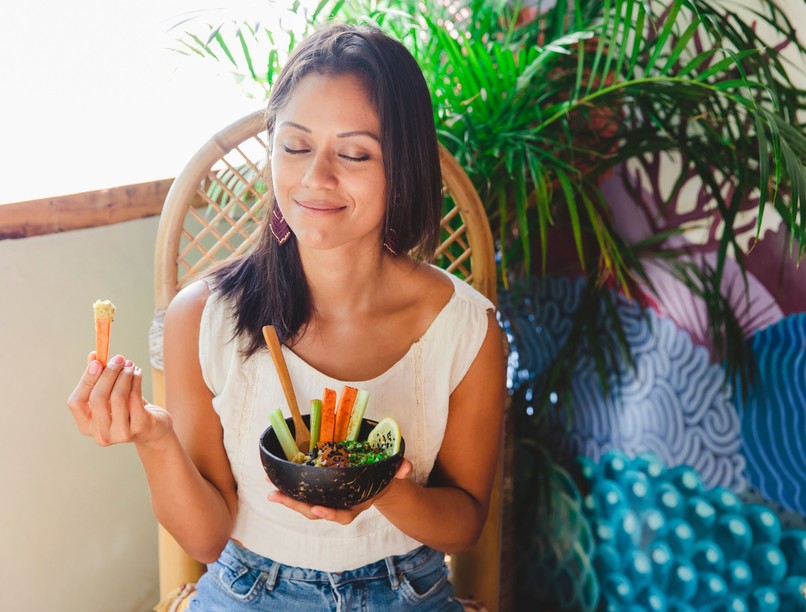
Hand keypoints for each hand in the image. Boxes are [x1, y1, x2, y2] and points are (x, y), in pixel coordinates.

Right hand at [67, 352, 171, 447]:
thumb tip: (93, 356)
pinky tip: (137, 373)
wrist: (153, 430)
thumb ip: (98, 378)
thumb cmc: (127, 410)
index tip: (97, 362)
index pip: (76, 402)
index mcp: (86, 426)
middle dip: (109, 373)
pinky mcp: (140, 427)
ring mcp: (120, 433)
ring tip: (130, 365)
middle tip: (119, 359)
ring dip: (124, 375)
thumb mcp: (110, 396)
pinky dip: (136, 380)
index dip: (86, 380)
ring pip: (118, 396)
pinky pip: (135, 397)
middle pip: (98, 398)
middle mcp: (101, 434)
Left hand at [267, 458, 411, 523]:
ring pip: (305, 506)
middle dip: (296, 506)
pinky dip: (288, 490)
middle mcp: (340, 506)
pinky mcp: (319, 492)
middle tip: (277, 496)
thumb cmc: (383, 476)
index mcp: (356, 504)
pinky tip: (274, 481)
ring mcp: (328, 500)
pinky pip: (302, 494)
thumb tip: (405, 467)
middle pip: (316, 512)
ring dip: (286, 499)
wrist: (378, 481)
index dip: (330, 513)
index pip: (343, 514)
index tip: (318, 508)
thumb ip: (399, 469)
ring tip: (270, 491)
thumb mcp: (392, 472)